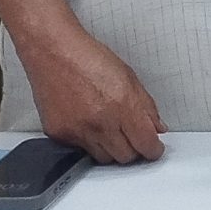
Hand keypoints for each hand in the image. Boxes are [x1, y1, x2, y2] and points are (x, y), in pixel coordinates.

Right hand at [0, 0, 166, 163]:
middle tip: (131, 136)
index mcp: (123, 105)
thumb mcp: (128, 76)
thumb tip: (157, 128)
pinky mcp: (60, 135)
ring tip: (107, 127)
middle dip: (133, 148)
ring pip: (104, 158)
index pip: (146, 144)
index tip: (153, 147)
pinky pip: (80, 150)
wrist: (54, 51)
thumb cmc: (88, 57)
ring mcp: (79, 131)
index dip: (153, 149)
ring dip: (110, 148)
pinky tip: (87, 122)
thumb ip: (146, 106)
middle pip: (126, 157)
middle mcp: (102, 122)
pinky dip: (87, 141)